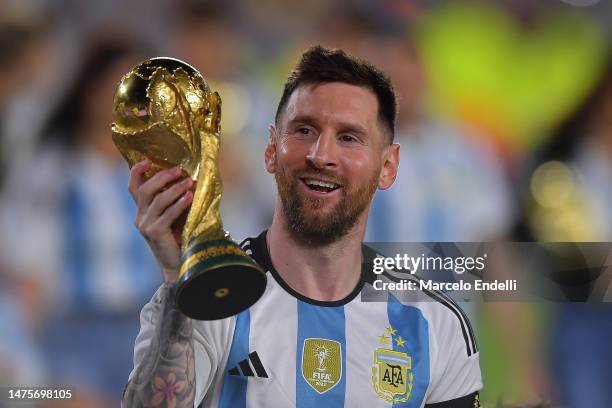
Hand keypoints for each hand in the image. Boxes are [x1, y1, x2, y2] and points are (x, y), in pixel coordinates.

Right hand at [129, 160, 192, 281]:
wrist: (181, 265)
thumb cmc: (181, 238)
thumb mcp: (175, 216)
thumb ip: (175, 201)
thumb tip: (189, 179)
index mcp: (142, 212)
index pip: (133, 188)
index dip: (137, 172)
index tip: (147, 160)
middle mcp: (140, 217)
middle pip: (145, 190)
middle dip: (162, 177)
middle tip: (179, 170)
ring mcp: (145, 226)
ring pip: (157, 200)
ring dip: (175, 189)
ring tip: (190, 182)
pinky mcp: (155, 233)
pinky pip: (167, 214)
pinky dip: (179, 204)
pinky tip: (190, 197)